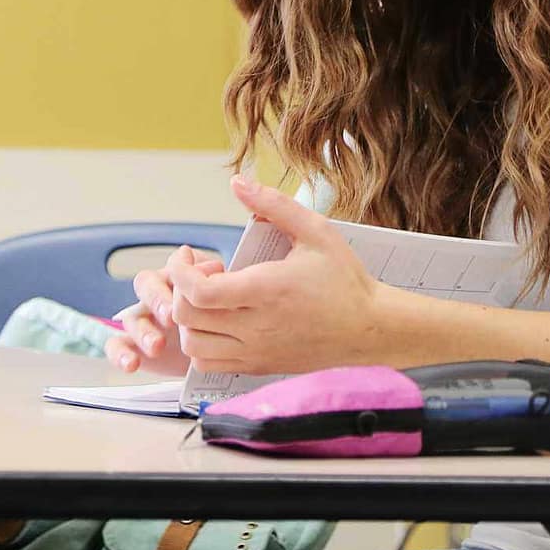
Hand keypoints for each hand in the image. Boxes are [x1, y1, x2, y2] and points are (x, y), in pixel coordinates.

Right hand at [103, 244, 223, 375]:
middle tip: (170, 317)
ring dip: (142, 332)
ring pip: (131, 319)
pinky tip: (132, 364)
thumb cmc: (218, 313)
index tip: (181, 296)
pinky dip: (120, 355)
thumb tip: (213, 267)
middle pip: (144, 287)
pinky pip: (116, 347)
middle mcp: (155, 296)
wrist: (220, 346)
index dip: (171, 281)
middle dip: (156, 301)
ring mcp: (143, 322)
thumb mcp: (221, 292)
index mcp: (175, 277)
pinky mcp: (134, 346)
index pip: (166, 269)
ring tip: (157, 346)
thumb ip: (214, 279)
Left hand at [167, 175, 383, 374]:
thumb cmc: (344, 279)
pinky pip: (208, 364)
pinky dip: (201, 343)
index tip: (188, 254)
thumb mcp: (315, 231)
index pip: (198, 292)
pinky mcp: (259, 367)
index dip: (180, 272)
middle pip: (187, 317)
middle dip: (181, 289)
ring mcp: (256, 352)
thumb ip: (274, 203)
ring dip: (189, 318)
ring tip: (212, 298)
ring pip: (192, 345)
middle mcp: (256, 327)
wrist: (370, 328)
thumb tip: (237, 182)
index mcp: (266, 291)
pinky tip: (220, 321)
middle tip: (207, 271)